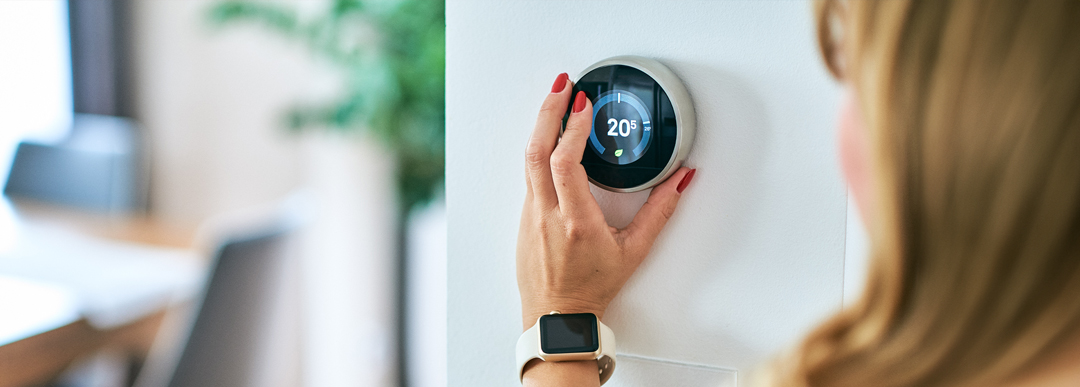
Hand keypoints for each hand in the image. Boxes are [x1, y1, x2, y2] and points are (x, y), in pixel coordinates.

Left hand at [517, 73, 696, 329]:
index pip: (564, 164)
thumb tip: (681, 180)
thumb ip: (660, 211)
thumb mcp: (635, 251)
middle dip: (549, 112)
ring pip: (528, 160)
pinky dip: (540, 148)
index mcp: (575, 221)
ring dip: (541, 125)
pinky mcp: (525, 216)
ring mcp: (531, 215)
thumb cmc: (593, 287)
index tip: (583, 105)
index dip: (571, 129)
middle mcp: (547, 214)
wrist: (558, 315)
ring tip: (557, 101)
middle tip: (563, 85)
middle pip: (536, 151)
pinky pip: (529, 174)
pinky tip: (551, 136)